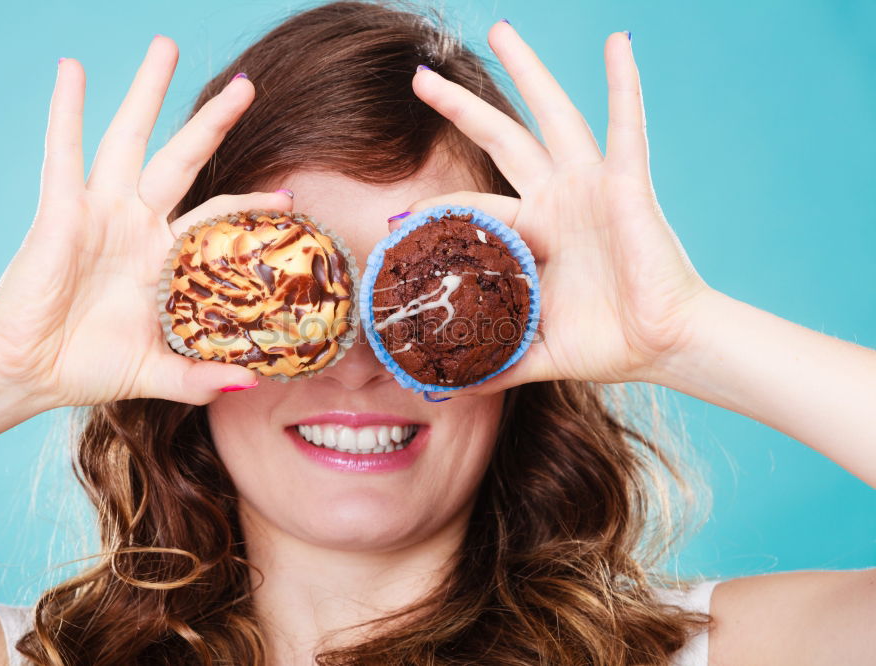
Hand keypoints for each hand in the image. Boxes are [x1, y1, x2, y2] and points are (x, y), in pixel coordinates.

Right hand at [0, 36, 289, 408]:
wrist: (30, 373)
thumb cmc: (90, 368)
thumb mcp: (159, 371)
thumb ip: (203, 376)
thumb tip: (255, 382)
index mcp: (161, 257)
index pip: (216, 217)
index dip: (250, 204)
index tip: (290, 195)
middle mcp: (135, 225)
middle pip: (182, 158)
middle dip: (212, 121)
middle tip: (246, 84)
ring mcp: (99, 213)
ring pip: (130, 140)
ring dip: (147, 93)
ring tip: (165, 46)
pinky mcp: (61, 212)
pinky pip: (65, 154)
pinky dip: (66, 111)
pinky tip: (72, 70)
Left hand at [402, 23, 713, 391]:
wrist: (664, 345)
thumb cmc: (607, 343)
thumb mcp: (535, 351)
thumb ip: (491, 363)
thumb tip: (440, 387)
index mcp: (532, 233)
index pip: (472, 207)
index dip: (433, 212)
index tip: (395, 223)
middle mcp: (556, 199)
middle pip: (501, 138)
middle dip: (460, 107)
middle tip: (421, 76)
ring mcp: (590, 186)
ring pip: (552, 116)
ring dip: (529, 71)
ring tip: (499, 30)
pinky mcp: (628, 184)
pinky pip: (627, 127)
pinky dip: (625, 85)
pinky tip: (617, 45)